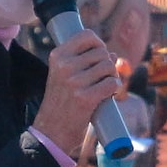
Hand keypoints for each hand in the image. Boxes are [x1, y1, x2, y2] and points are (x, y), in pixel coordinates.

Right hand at [34, 28, 124, 148]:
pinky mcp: (86, 98)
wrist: (51, 130)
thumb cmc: (61, 101)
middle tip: (102, 78)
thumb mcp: (62, 75)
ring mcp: (75, 82)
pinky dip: (115, 88)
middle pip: (102, 53)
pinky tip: (109, 94)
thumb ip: (82, 62)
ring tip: (104, 87)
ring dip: (112, 76)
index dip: (99, 44)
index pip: (86, 35)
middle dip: (108, 64)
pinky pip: (112, 83)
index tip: (99, 56)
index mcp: (58, 56)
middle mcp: (65, 66)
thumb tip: (112, 54)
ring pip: (109, 67)